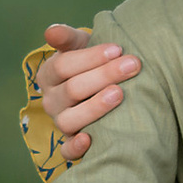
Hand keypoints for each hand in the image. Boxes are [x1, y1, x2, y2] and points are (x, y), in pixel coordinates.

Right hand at [39, 20, 137, 150]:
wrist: (104, 85)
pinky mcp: (71, 144)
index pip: (63, 66)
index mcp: (49, 75)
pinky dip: (75, 147)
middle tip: (133, 65)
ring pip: (70, 120)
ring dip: (95, 107)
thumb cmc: (94, 63)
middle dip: (104, 75)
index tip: (118, 48)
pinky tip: (90, 139)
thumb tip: (51, 31)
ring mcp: (61, 123)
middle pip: (73, 90)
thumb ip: (68, 38)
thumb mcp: (81, 46)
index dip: (90, 58)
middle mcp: (51, 101)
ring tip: (119, 93)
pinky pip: (67, 151)